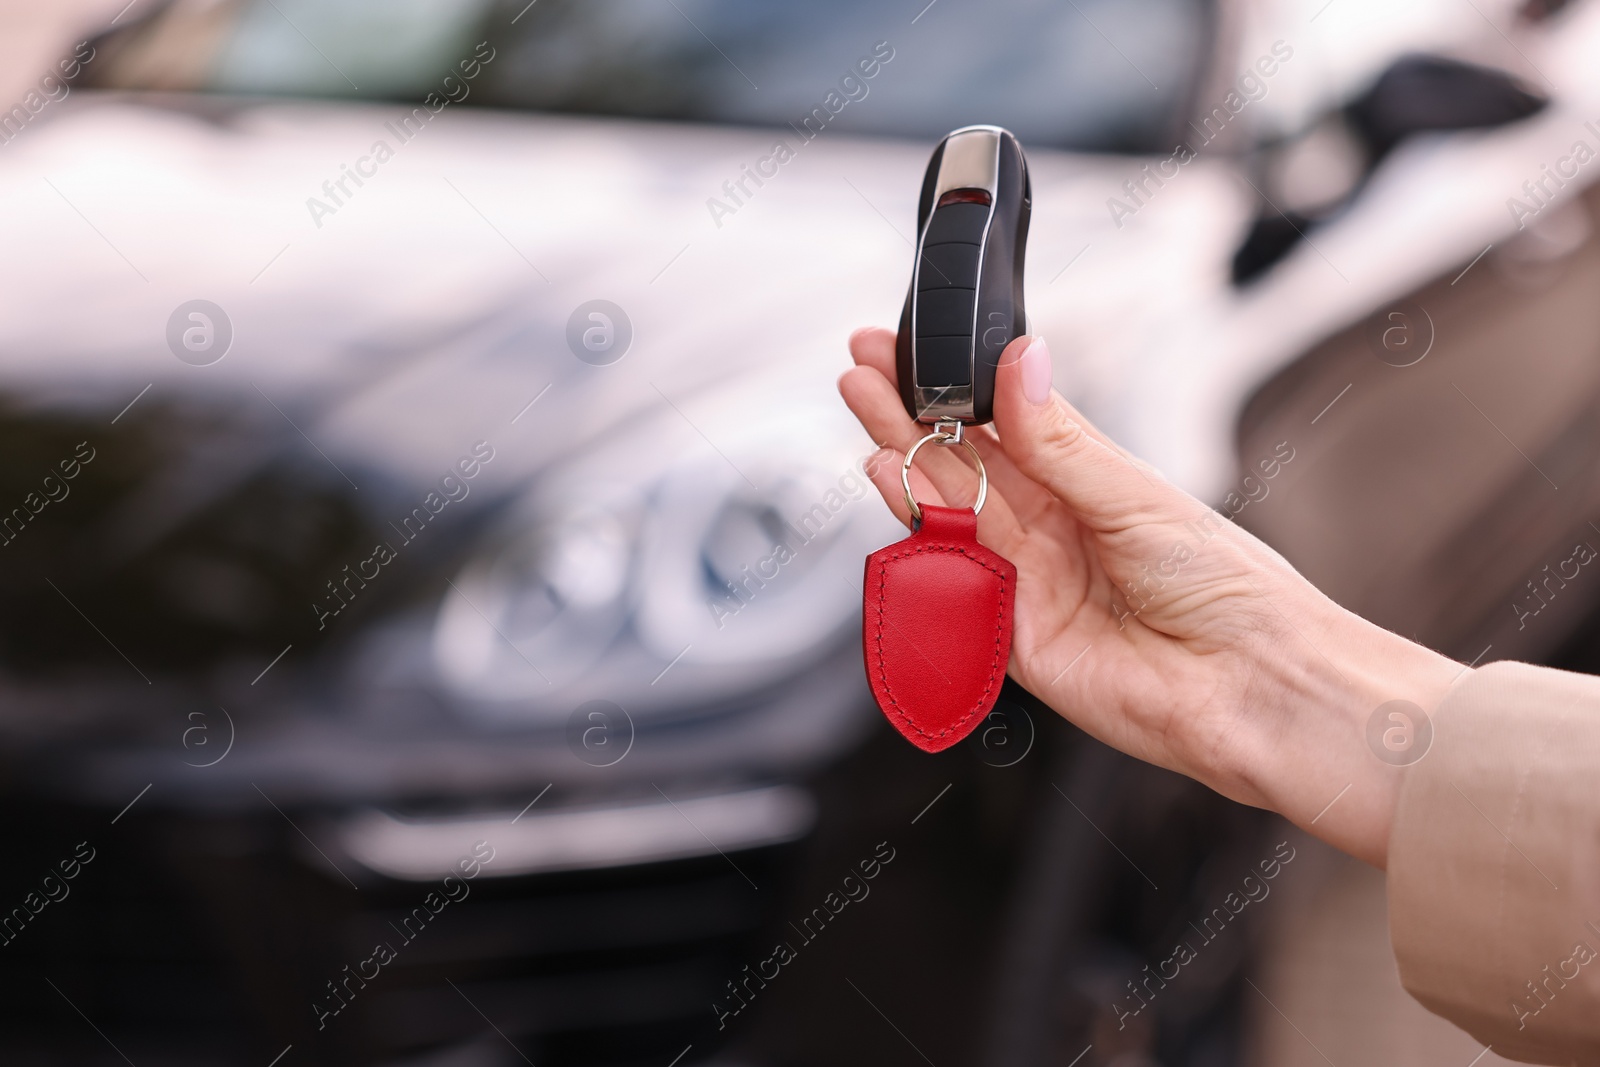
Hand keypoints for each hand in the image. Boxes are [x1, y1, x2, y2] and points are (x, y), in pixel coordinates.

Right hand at [839, 328, 1462, 866]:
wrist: (1250, 686)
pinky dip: (922, 547)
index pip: (1000, 423)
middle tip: (861, 374)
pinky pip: (954, 588)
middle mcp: (1052, 530)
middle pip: (961, 466)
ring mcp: (1027, 583)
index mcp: (1088, 484)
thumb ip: (1061, 441)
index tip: (904, 349)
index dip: (951, 386)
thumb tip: (1022, 362)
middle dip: (908, 418)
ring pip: (950, 519)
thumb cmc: (1226, 587)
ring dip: (905, 470)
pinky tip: (895, 496)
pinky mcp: (1011, 639)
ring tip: (866, 421)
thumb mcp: (1134, 494)